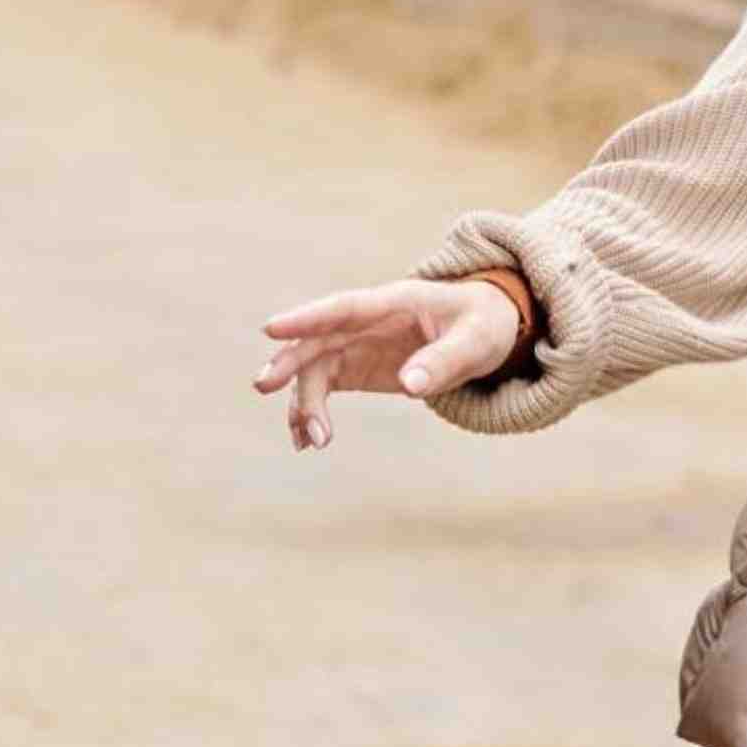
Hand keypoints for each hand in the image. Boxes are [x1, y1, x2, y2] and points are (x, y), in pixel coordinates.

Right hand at [253, 275, 520, 452]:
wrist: (483, 330)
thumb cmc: (482, 324)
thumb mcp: (476, 340)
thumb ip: (445, 360)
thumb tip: (410, 386)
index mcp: (393, 303)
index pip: (343, 307)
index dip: (307, 317)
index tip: (271, 328)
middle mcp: (365, 323)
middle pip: (318, 340)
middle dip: (290, 362)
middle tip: (263, 385)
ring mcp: (356, 345)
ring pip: (314, 371)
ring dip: (305, 403)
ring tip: (310, 442)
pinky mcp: (356, 369)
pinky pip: (322, 389)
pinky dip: (310, 414)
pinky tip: (305, 443)